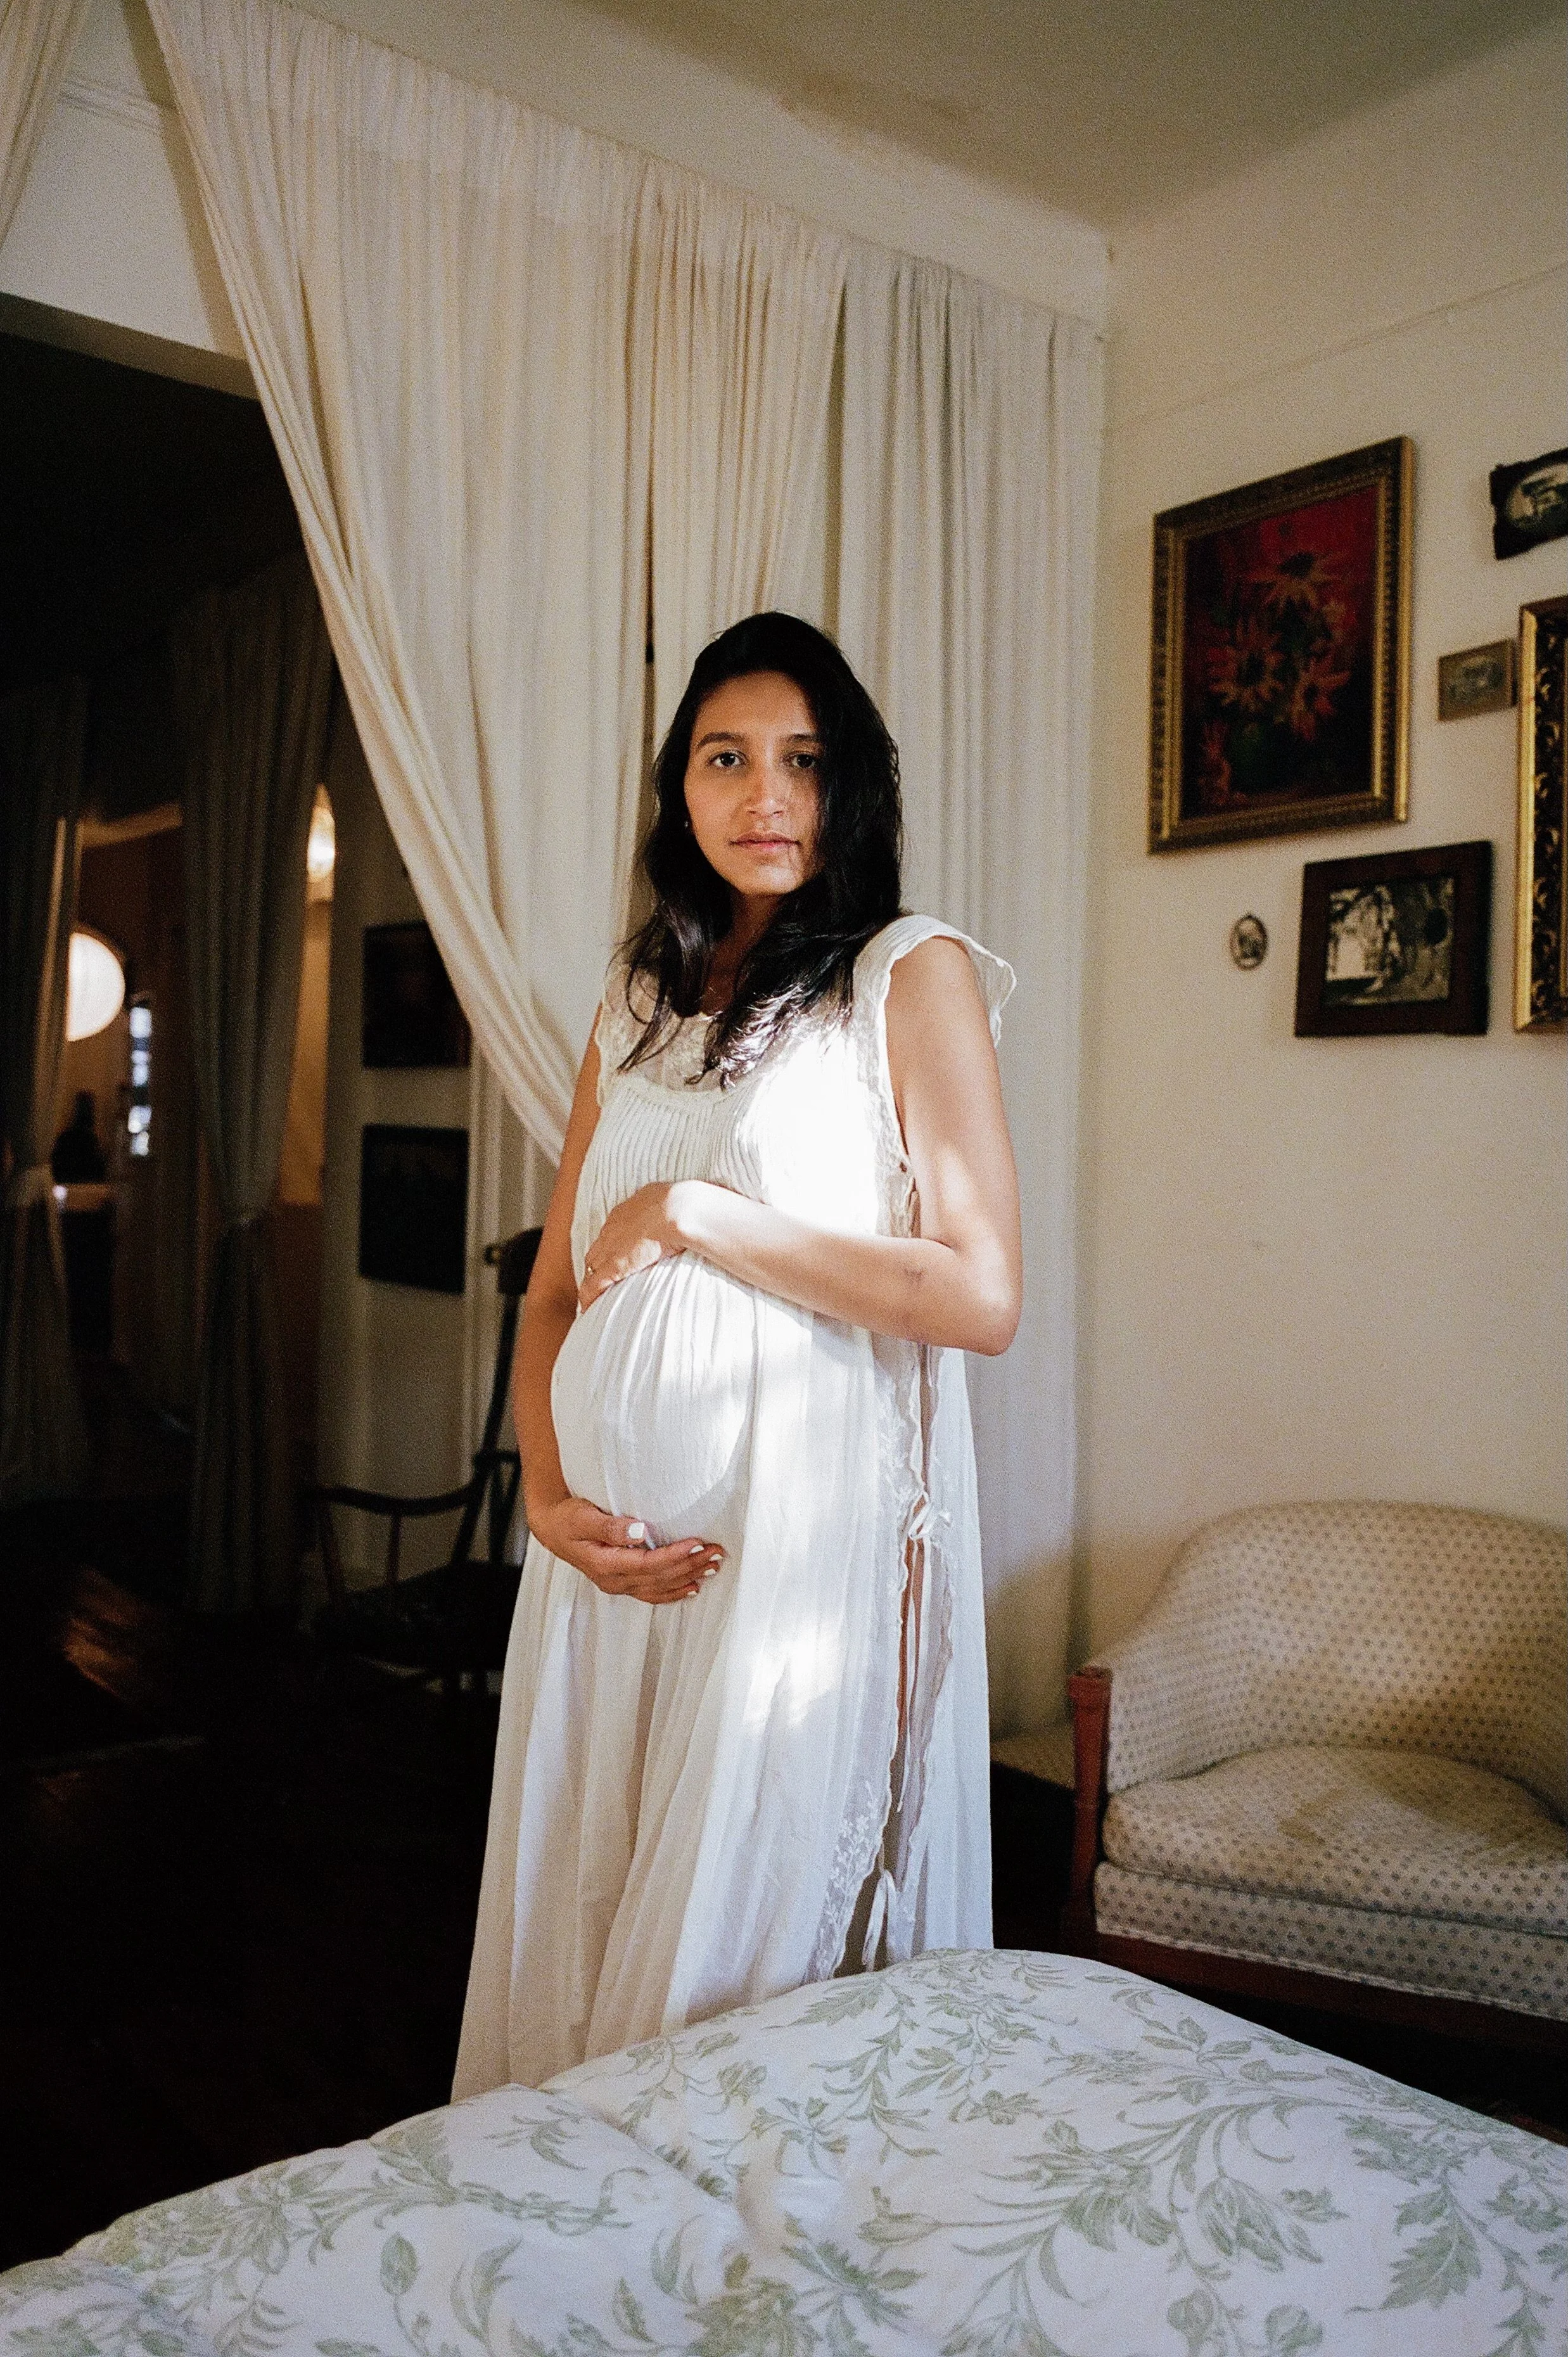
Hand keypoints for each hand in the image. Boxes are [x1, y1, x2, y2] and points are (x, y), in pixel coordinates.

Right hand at [528, 1492, 724, 1603]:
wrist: (553, 1529)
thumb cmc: (567, 1518)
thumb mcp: (582, 1517)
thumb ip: (609, 1526)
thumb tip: (638, 1531)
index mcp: (605, 1565)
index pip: (649, 1564)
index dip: (675, 1555)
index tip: (697, 1542)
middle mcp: (614, 1581)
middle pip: (660, 1577)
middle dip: (690, 1565)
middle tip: (717, 1552)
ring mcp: (619, 1585)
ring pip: (660, 1587)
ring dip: (688, 1577)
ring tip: (713, 1567)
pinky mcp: (623, 1583)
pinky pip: (652, 1593)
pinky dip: (674, 1591)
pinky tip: (692, 1587)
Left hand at [579, 1182, 694, 1310]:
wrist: (676, 1209)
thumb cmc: (680, 1204)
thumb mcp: (670, 1199)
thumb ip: (668, 1208)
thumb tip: (682, 1210)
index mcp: (626, 1212)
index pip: (611, 1232)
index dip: (612, 1245)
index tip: (618, 1254)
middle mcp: (613, 1228)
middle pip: (597, 1249)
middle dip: (598, 1262)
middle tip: (603, 1276)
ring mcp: (611, 1248)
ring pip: (592, 1266)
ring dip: (593, 1278)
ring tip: (596, 1293)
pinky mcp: (614, 1266)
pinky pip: (594, 1284)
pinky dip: (588, 1295)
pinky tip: (587, 1307)